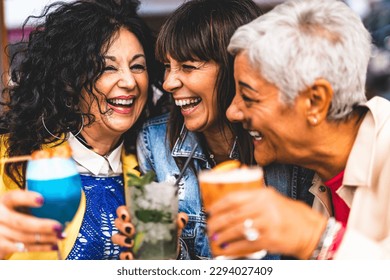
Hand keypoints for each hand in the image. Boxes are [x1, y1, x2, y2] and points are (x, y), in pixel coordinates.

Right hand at [0, 190, 63, 258]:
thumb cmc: (13, 213)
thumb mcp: (18, 204)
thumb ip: (30, 203)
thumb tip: (60, 204)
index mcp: (4, 201)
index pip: (14, 197)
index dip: (27, 198)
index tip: (42, 200)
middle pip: (20, 222)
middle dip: (42, 226)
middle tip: (58, 227)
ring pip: (23, 237)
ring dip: (45, 238)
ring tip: (60, 236)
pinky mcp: (1, 245)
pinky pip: (23, 248)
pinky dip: (41, 247)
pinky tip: (53, 245)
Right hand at [112, 205, 187, 259]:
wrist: (169, 251)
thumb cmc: (166, 232)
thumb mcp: (173, 225)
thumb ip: (178, 220)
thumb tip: (181, 218)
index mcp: (137, 216)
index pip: (123, 210)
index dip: (122, 211)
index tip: (127, 214)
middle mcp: (130, 227)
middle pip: (117, 223)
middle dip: (121, 225)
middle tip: (131, 228)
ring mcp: (128, 241)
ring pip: (116, 237)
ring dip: (121, 239)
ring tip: (131, 242)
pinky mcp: (130, 253)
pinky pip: (122, 255)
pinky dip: (125, 255)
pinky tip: (131, 255)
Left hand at [207, 187, 327, 258]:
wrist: (311, 230)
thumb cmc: (291, 215)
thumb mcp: (272, 199)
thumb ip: (253, 200)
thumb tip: (229, 207)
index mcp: (263, 195)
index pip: (233, 198)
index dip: (218, 206)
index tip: (210, 211)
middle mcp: (264, 207)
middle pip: (232, 215)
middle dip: (216, 222)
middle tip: (209, 227)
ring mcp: (267, 223)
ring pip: (237, 230)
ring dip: (222, 236)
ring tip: (215, 238)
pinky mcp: (269, 239)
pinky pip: (246, 244)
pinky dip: (233, 248)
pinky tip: (226, 249)